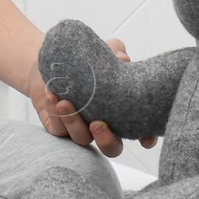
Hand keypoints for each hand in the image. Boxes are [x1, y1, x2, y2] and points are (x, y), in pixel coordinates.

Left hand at [30, 36, 158, 157]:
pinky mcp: (59, 128)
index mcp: (122, 111)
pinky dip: (55, 115)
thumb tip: (122, 58)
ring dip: (74, 122)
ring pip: (82, 139)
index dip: (147, 139)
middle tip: (97, 124)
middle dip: (106, 140)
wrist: (54, 61)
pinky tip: (52, 96)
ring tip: (64, 102)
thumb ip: (116, 51)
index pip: (140, 132)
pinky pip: (58, 130)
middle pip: (112, 148)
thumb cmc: (87, 60)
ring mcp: (81, 129)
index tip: (145, 139)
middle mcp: (104, 125)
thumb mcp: (105, 50)